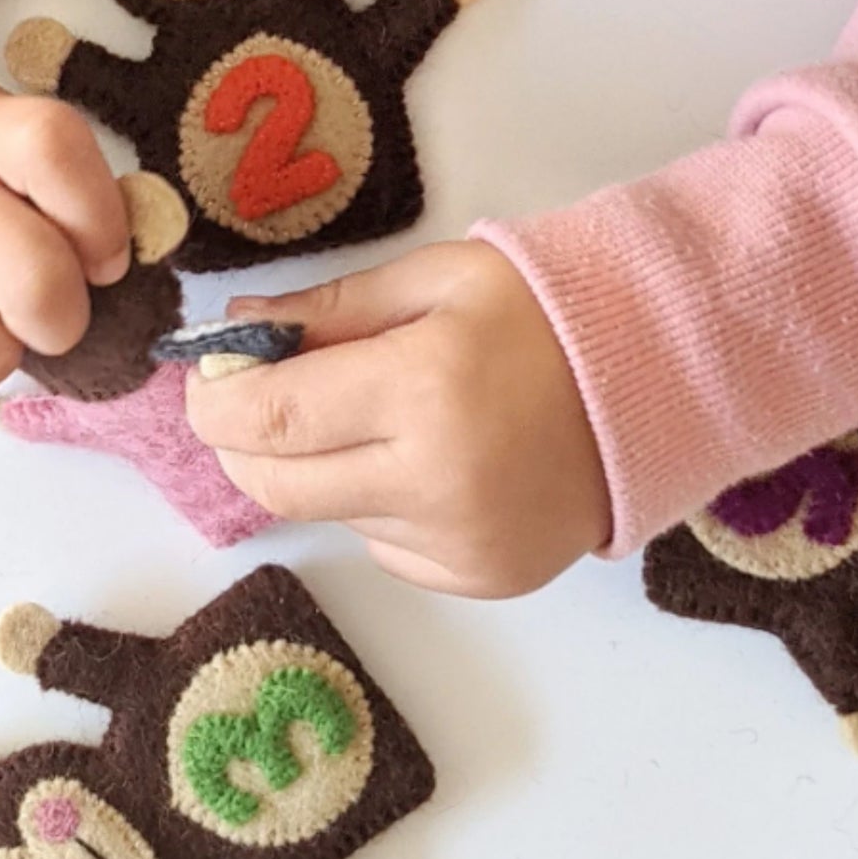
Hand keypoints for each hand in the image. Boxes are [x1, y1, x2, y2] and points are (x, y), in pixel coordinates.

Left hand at [186, 242, 611, 596]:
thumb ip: (328, 307)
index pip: (271, 417)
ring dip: (323, 469)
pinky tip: (429, 461)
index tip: (205, 377)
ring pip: (333, 515)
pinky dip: (379, 506)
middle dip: (241, 444)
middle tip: (250, 403)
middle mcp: (436, 482)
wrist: (653, 378)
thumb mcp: (434, 280)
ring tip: (379, 417)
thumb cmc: (538, 310)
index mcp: (422, 388)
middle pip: (279, 487)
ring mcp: (460, 544)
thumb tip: (236, 328)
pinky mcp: (482, 579)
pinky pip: (387, 549)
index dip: (215, 400)